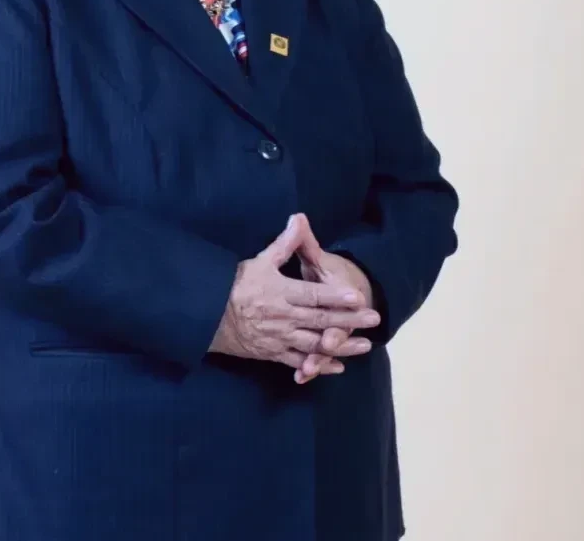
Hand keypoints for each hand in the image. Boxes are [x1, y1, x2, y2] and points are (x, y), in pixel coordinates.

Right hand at [210, 214, 380, 371]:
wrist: (209, 316)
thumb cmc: (236, 285)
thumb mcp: (260, 260)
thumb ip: (284, 243)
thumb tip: (299, 218)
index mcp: (281, 292)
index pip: (314, 295)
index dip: (336, 296)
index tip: (357, 296)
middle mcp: (284, 317)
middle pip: (321, 320)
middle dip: (349, 320)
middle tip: (374, 318)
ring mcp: (280, 337)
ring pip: (315, 344)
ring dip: (342, 346)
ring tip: (365, 345)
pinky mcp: (273, 353)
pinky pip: (299, 361)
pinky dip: (319, 365)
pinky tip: (338, 366)